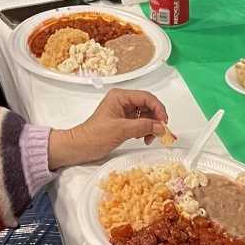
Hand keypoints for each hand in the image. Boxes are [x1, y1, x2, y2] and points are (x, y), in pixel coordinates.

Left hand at [47, 89, 170, 168]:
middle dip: (156, 118)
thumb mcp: (121, 130)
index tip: (164, 122)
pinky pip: (140, 123)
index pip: (146, 97)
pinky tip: (144, 138)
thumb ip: (143, 126)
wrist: (80, 147)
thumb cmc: (94, 136)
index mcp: (120, 96)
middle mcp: (122, 101)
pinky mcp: (123, 122)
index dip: (158, 108)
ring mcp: (123, 112)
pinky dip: (145, 130)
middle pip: (148, 105)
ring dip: (151, 126)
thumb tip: (161, 127)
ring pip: (146, 115)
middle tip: (161, 131)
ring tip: (150, 138)